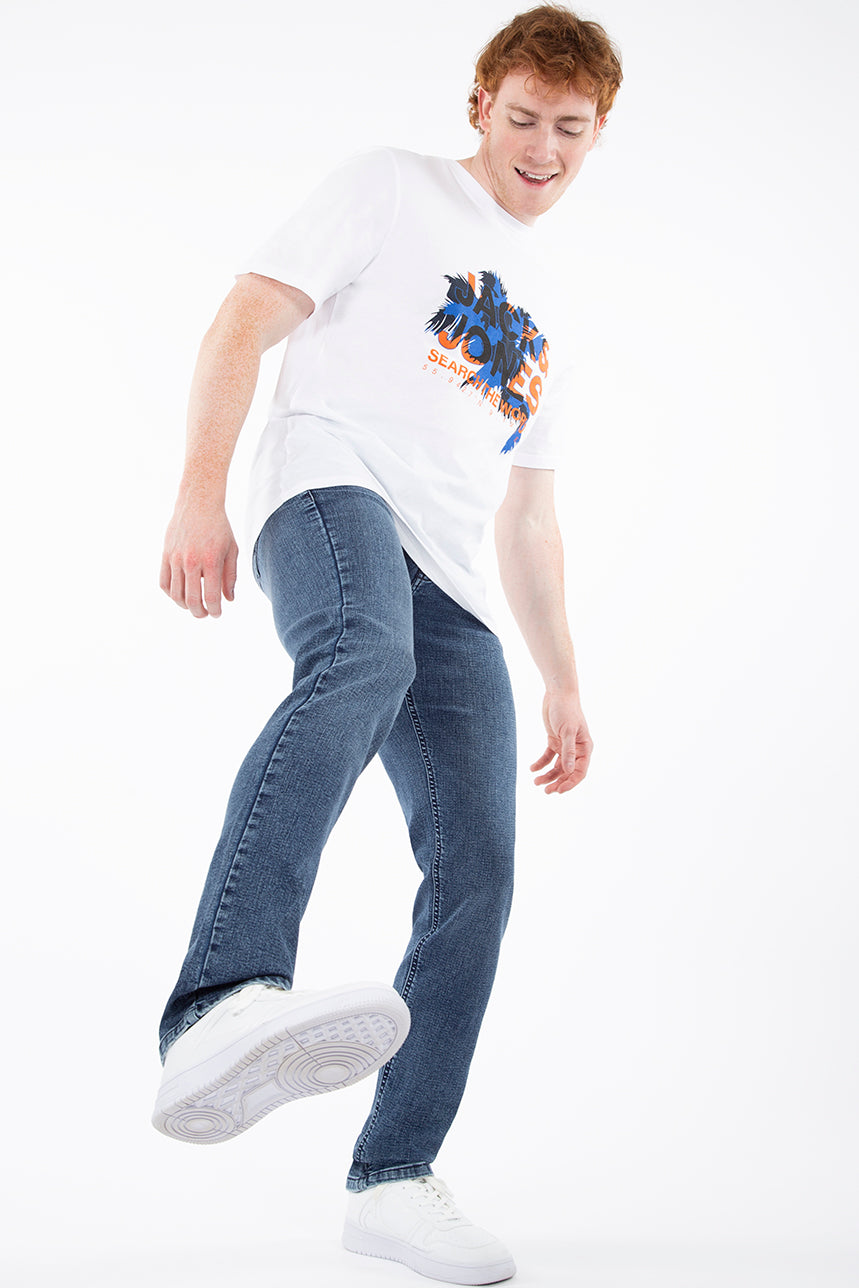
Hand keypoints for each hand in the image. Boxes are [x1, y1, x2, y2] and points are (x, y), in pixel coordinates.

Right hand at [159, 498, 237, 618]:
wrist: (198, 504)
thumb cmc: (219, 527)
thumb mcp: (231, 551)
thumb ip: (230, 577)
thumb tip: (228, 600)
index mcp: (211, 561)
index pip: (211, 597)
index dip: (214, 610)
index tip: (217, 614)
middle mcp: (192, 561)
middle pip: (192, 600)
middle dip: (199, 612)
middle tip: (204, 614)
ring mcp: (176, 558)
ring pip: (176, 594)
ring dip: (184, 605)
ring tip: (193, 606)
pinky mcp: (165, 554)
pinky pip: (164, 582)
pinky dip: (171, 593)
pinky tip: (180, 594)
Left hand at [531, 689, 592, 794]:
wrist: (558, 694)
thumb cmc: (566, 710)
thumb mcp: (567, 731)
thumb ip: (568, 751)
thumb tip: (569, 771)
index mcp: (585, 748)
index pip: (580, 771)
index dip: (570, 783)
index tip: (559, 790)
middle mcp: (576, 749)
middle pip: (568, 772)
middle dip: (557, 782)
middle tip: (546, 791)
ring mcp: (565, 746)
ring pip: (557, 767)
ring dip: (548, 776)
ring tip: (536, 782)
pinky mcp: (554, 741)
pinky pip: (548, 757)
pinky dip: (541, 764)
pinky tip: (532, 769)